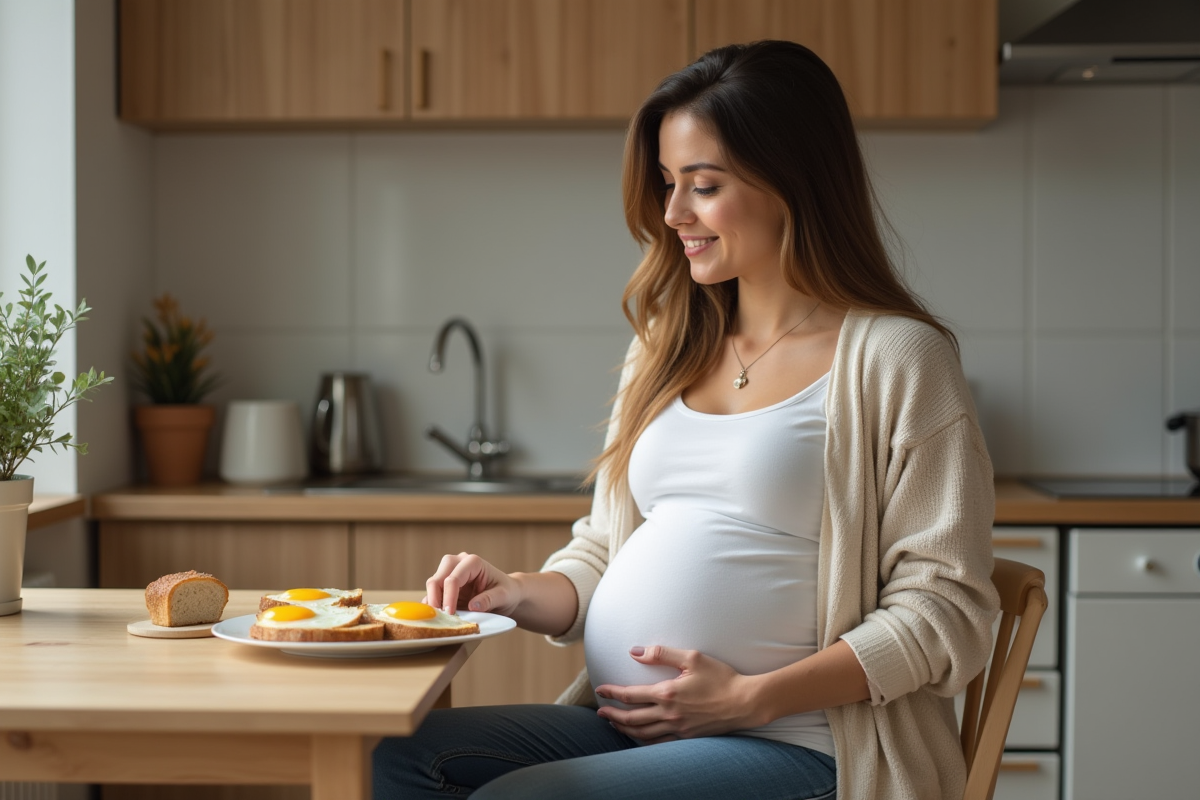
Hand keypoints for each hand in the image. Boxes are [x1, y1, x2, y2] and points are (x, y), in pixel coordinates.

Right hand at [424, 552, 520, 615]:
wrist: (507, 593)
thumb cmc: (507, 591)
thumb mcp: (504, 596)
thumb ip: (490, 599)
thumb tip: (473, 606)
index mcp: (473, 562)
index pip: (453, 578)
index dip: (449, 596)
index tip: (450, 614)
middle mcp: (458, 563)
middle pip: (437, 578)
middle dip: (435, 598)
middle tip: (439, 617)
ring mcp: (450, 573)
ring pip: (432, 585)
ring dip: (432, 602)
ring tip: (437, 619)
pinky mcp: (446, 585)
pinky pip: (433, 594)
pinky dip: (433, 605)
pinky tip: (437, 617)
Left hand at [594, 646, 763, 743]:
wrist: (745, 702)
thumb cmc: (721, 677)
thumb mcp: (692, 658)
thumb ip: (661, 654)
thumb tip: (635, 652)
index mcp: (667, 693)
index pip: (630, 695)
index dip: (612, 693)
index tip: (601, 689)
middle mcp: (669, 714)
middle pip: (631, 719)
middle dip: (612, 716)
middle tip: (600, 713)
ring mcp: (678, 728)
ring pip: (643, 733)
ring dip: (625, 729)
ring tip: (614, 725)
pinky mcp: (687, 737)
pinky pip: (659, 743)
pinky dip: (644, 740)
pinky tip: (639, 737)